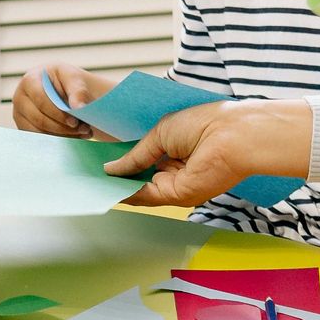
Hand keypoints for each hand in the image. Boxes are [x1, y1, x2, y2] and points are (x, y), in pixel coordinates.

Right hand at [12, 63, 115, 135]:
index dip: (58, 113)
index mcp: (29, 81)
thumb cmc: (66, 81)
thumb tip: (79, 107)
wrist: (63, 89)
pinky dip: (58, 141)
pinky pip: (40, 140)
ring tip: (83, 132)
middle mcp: (20, 99)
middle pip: (39, 120)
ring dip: (63, 136)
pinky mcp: (25, 129)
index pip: (41, 101)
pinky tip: (74, 137)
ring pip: (39, 133)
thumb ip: (78, 90)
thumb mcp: (74, 78)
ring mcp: (20, 116)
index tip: (75, 122)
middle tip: (84, 129)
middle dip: (63, 128)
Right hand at [104, 98, 308, 207]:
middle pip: (139, 178)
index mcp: (173, 151)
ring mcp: (175, 184)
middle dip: (116, 177)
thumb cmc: (203, 123)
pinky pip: (147, 196)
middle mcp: (173, 170)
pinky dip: (127, 193)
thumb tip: (111, 168)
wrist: (232, 135)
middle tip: (88, 175)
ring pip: (140, 190)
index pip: (143, 161)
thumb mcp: (160, 134)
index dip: (122, 163)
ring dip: (117, 186)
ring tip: (91, 181)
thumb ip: (136, 154)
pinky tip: (108, 186)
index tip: (99, 163)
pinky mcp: (178, 196)